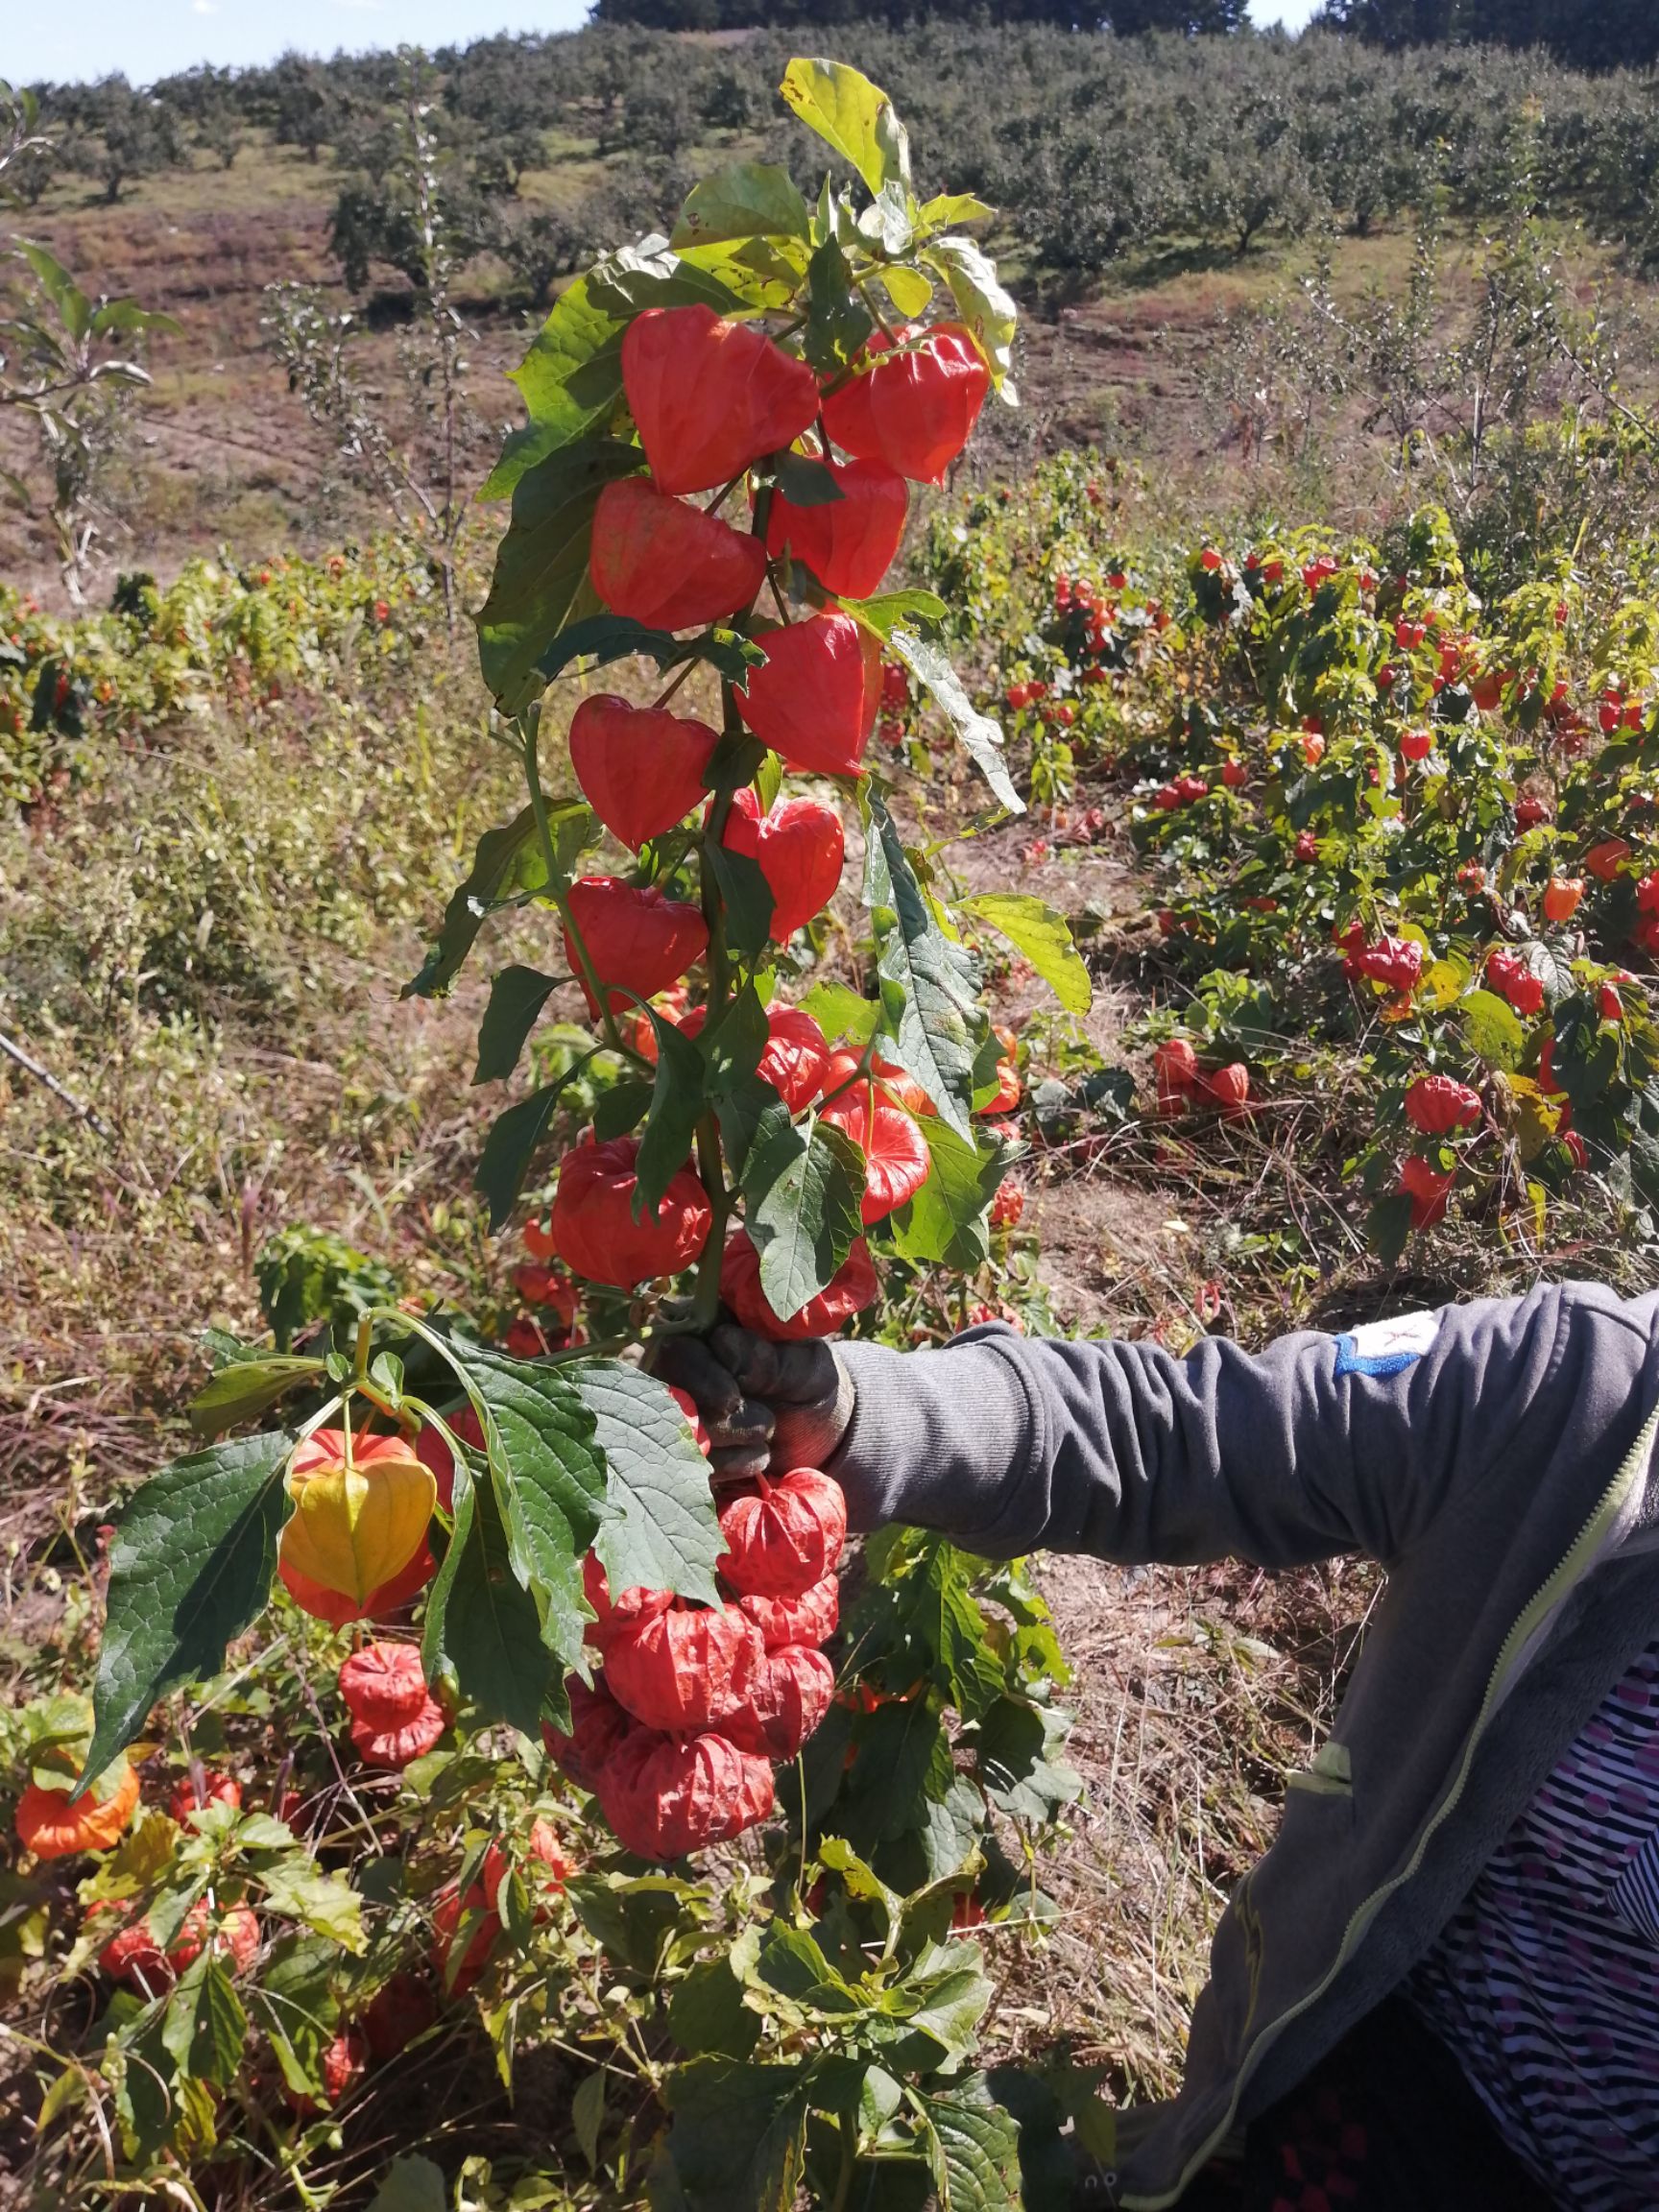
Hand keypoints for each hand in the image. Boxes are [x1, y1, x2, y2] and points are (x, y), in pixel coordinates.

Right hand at [651, 1323, 853, 1485]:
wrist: (821, 1430)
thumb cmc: (810, 1382)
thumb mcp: (804, 1365)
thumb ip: (768, 1356)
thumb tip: (722, 1342)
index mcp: (708, 1331)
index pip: (679, 1351)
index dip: (701, 1377)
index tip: (731, 1400)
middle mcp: (680, 1369)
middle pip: (667, 1397)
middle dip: (717, 1421)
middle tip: (765, 1425)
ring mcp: (678, 1410)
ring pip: (678, 1434)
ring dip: (728, 1442)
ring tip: (767, 1435)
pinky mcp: (687, 1450)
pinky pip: (688, 1464)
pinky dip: (726, 1466)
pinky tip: (757, 1457)